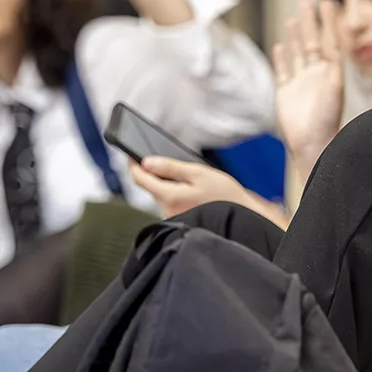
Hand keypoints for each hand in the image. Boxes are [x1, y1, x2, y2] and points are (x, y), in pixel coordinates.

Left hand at [130, 157, 292, 229]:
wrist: (243, 219)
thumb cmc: (224, 195)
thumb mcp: (199, 173)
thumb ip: (170, 167)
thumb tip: (145, 162)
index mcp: (169, 196)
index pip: (139, 178)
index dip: (132, 163)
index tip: (129, 151)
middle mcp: (166, 210)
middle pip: (149, 186)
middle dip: (150, 171)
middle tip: (156, 155)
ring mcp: (173, 217)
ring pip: (159, 194)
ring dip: (163, 181)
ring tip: (180, 171)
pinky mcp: (180, 220)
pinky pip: (169, 201)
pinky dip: (173, 191)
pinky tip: (188, 186)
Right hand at [273, 2, 344, 179]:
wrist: (312, 145)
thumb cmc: (326, 121)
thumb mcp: (334, 88)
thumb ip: (333, 65)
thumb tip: (338, 41)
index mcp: (330, 73)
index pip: (330, 41)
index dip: (328, 22)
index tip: (327, 3)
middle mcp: (316, 75)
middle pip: (313, 42)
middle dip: (310, 23)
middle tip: (306, 3)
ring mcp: (301, 84)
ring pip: (299, 54)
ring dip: (297, 37)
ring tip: (293, 19)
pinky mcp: (286, 93)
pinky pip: (283, 71)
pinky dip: (281, 58)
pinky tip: (279, 47)